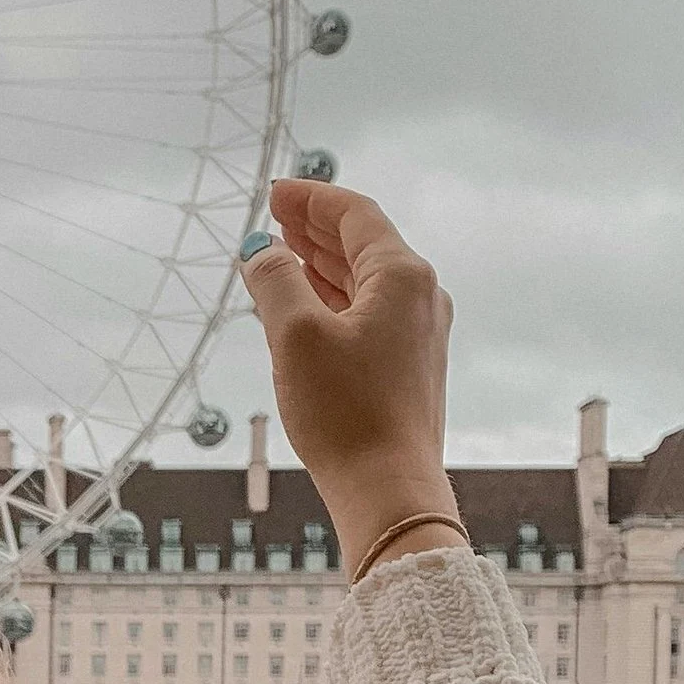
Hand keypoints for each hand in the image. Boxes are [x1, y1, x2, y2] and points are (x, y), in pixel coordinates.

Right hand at [240, 180, 463, 572]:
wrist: (389, 491)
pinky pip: (368, 315)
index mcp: (403, 276)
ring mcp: (419, 336)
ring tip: (284, 253)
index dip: (311, 199)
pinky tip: (306, 307)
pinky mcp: (408, 370)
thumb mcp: (295, 336)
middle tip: (275, 217)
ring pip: (365, 282)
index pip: (356, 215)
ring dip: (323, 264)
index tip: (275, 191)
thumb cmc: (346, 415)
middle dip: (316, 229)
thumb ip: (275, 281)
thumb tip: (262, 252)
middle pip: (364, 245)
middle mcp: (421, 299)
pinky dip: (334, 300)